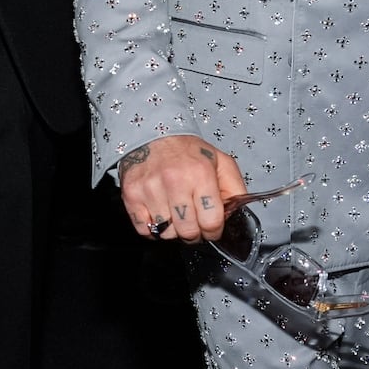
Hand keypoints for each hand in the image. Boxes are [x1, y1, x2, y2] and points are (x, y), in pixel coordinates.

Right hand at [118, 134, 245, 242]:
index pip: (211, 222)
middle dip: (194, 233)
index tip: (210, 226)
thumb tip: (237, 215)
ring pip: (167, 233)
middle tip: (193, 221)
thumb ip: (235, 189)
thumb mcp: (221, 162)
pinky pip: (145, 230)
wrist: (153, 134)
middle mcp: (174, 181)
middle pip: (188, 232)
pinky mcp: (131, 194)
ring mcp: (150, 188)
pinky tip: (159, 213)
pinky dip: (153, 228)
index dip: (214, 230)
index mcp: (200, 173)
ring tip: (175, 214)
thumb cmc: (189, 152)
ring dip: (173, 230)